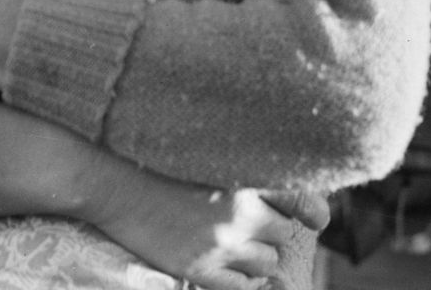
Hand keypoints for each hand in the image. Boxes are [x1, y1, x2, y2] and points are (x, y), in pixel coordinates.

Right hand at [85, 166, 296, 289]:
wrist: (114, 186)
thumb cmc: (158, 162)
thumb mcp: (207, 153)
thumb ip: (245, 168)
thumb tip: (286, 190)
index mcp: (242, 176)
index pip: (301, 200)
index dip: (313, 211)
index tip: (315, 217)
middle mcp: (237, 212)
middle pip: (285, 233)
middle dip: (273, 229)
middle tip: (253, 221)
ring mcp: (219, 244)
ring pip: (268, 262)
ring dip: (260, 255)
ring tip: (237, 242)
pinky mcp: (200, 268)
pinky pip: (243, 287)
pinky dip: (245, 280)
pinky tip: (232, 267)